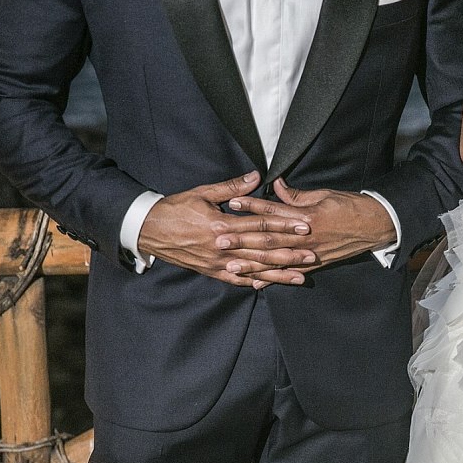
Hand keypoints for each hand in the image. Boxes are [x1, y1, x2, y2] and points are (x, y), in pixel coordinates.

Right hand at [137, 172, 316, 286]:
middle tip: (313, 253)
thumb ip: (232, 188)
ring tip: (301, 275)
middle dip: (290, 252)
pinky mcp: (211, 272)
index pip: (260, 225)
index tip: (304, 225)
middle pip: (263, 250)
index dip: (284, 225)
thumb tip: (256, 177)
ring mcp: (217, 263)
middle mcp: (222, 247)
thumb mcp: (203, 193)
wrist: (149, 230)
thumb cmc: (176, 208)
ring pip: (254, 269)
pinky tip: (270, 285)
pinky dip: (253, 283)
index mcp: (222, 225)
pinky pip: (236, 280)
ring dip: (279, 272)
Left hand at [219, 179, 396, 276]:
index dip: (251, 206)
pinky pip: (290, 273)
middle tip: (219, 239)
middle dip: (242, 239)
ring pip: (276, 259)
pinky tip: (255, 282)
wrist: (375, 226)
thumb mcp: (323, 194)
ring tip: (230, 264)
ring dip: (251, 263)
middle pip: (268, 238)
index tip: (231, 203)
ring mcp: (310, 253)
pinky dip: (273, 278)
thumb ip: (297, 195)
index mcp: (306, 216)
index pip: (273, 210)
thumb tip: (275, 186)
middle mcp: (305, 237)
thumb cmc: (350, 206)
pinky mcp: (315, 264)